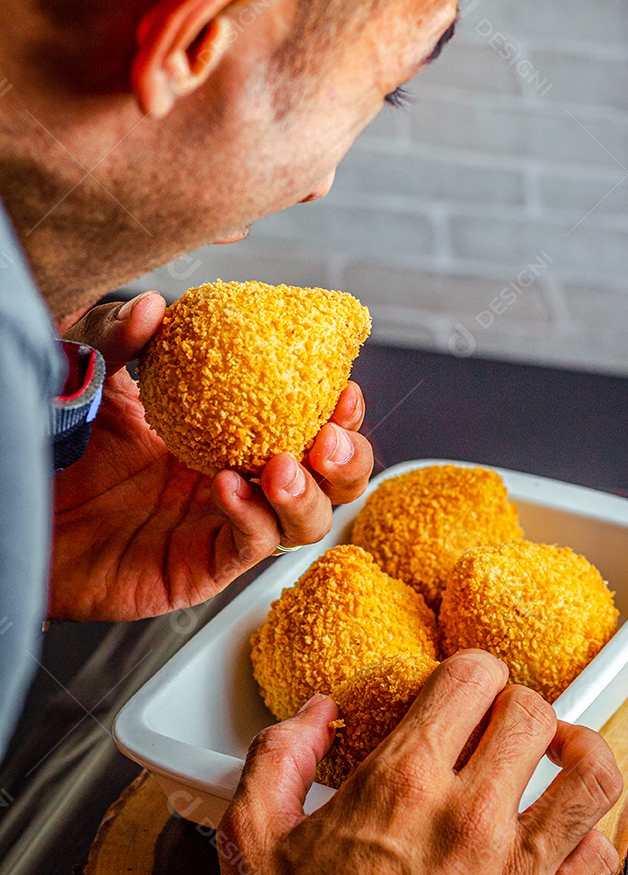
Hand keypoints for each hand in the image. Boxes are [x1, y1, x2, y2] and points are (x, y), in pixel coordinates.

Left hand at [51, 292, 372, 621]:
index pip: (309, 424)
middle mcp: (238, 480)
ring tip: (285, 465)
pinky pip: (249, 548)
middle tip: (329, 434)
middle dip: (347, 459)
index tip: (343, 386)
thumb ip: (121, 336)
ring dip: (310, 495)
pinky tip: (228, 488)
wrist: (16, 503)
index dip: (340, 411)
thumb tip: (157, 307)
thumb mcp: (90, 371)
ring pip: (305, 524)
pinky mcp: (199, 567)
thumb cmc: (55, 442)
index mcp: (230, 432)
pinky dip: (251, 519)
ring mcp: (222, 526)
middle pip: (330, 481)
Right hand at [219, 650, 621, 874]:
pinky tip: (556, 830)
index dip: (470, 669)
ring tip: (552, 755)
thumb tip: (317, 713)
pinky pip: (601, 856)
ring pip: (591, 774)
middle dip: (514, 704)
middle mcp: (469, 821)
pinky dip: (588, 831)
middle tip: (496, 722)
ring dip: (575, 751)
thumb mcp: (253, 836)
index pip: (474, 678)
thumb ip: (280, 753)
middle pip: (535, 712)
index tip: (463, 686)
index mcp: (400, 784)